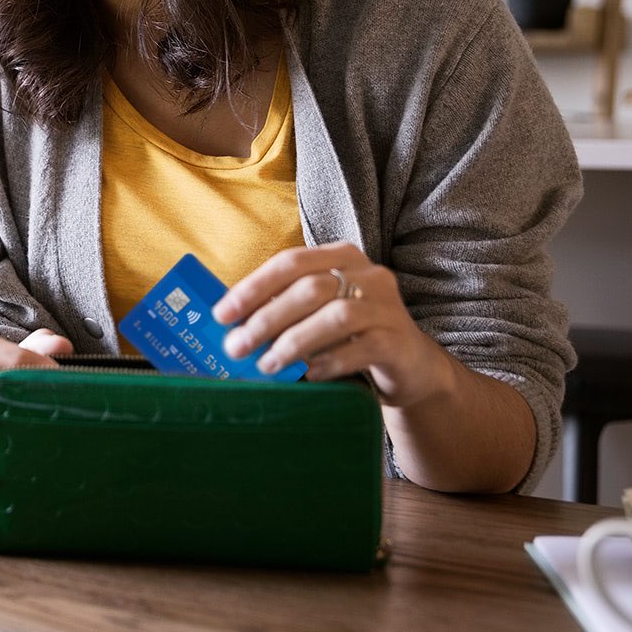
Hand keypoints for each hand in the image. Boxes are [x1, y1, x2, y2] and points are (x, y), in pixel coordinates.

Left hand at [213, 243, 451, 408]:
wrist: (410, 366)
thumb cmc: (349, 336)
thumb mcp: (315, 314)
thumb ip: (281, 310)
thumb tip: (228, 327)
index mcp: (340, 257)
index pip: (290, 262)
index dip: (253, 287)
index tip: (222, 314)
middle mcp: (368, 274)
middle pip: (309, 288)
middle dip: (266, 319)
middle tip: (236, 347)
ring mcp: (387, 306)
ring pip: (335, 316)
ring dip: (294, 342)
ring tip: (267, 364)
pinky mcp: (399, 340)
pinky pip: (361, 348)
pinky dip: (329, 361)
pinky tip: (309, 374)